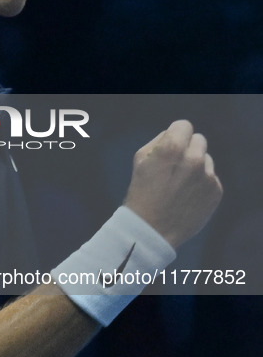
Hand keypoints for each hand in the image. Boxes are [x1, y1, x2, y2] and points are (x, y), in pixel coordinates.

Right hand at [124, 119, 222, 249]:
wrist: (152, 230)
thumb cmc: (141, 193)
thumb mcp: (140, 160)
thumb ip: (160, 141)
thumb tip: (176, 135)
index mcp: (172, 149)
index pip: (184, 126)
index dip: (175, 135)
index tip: (171, 147)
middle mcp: (194, 159)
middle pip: (199, 140)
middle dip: (188, 149)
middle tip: (175, 166)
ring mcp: (207, 176)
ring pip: (206, 159)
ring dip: (196, 167)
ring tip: (179, 186)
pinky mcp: (216, 191)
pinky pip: (211, 177)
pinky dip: (201, 184)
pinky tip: (187, 197)